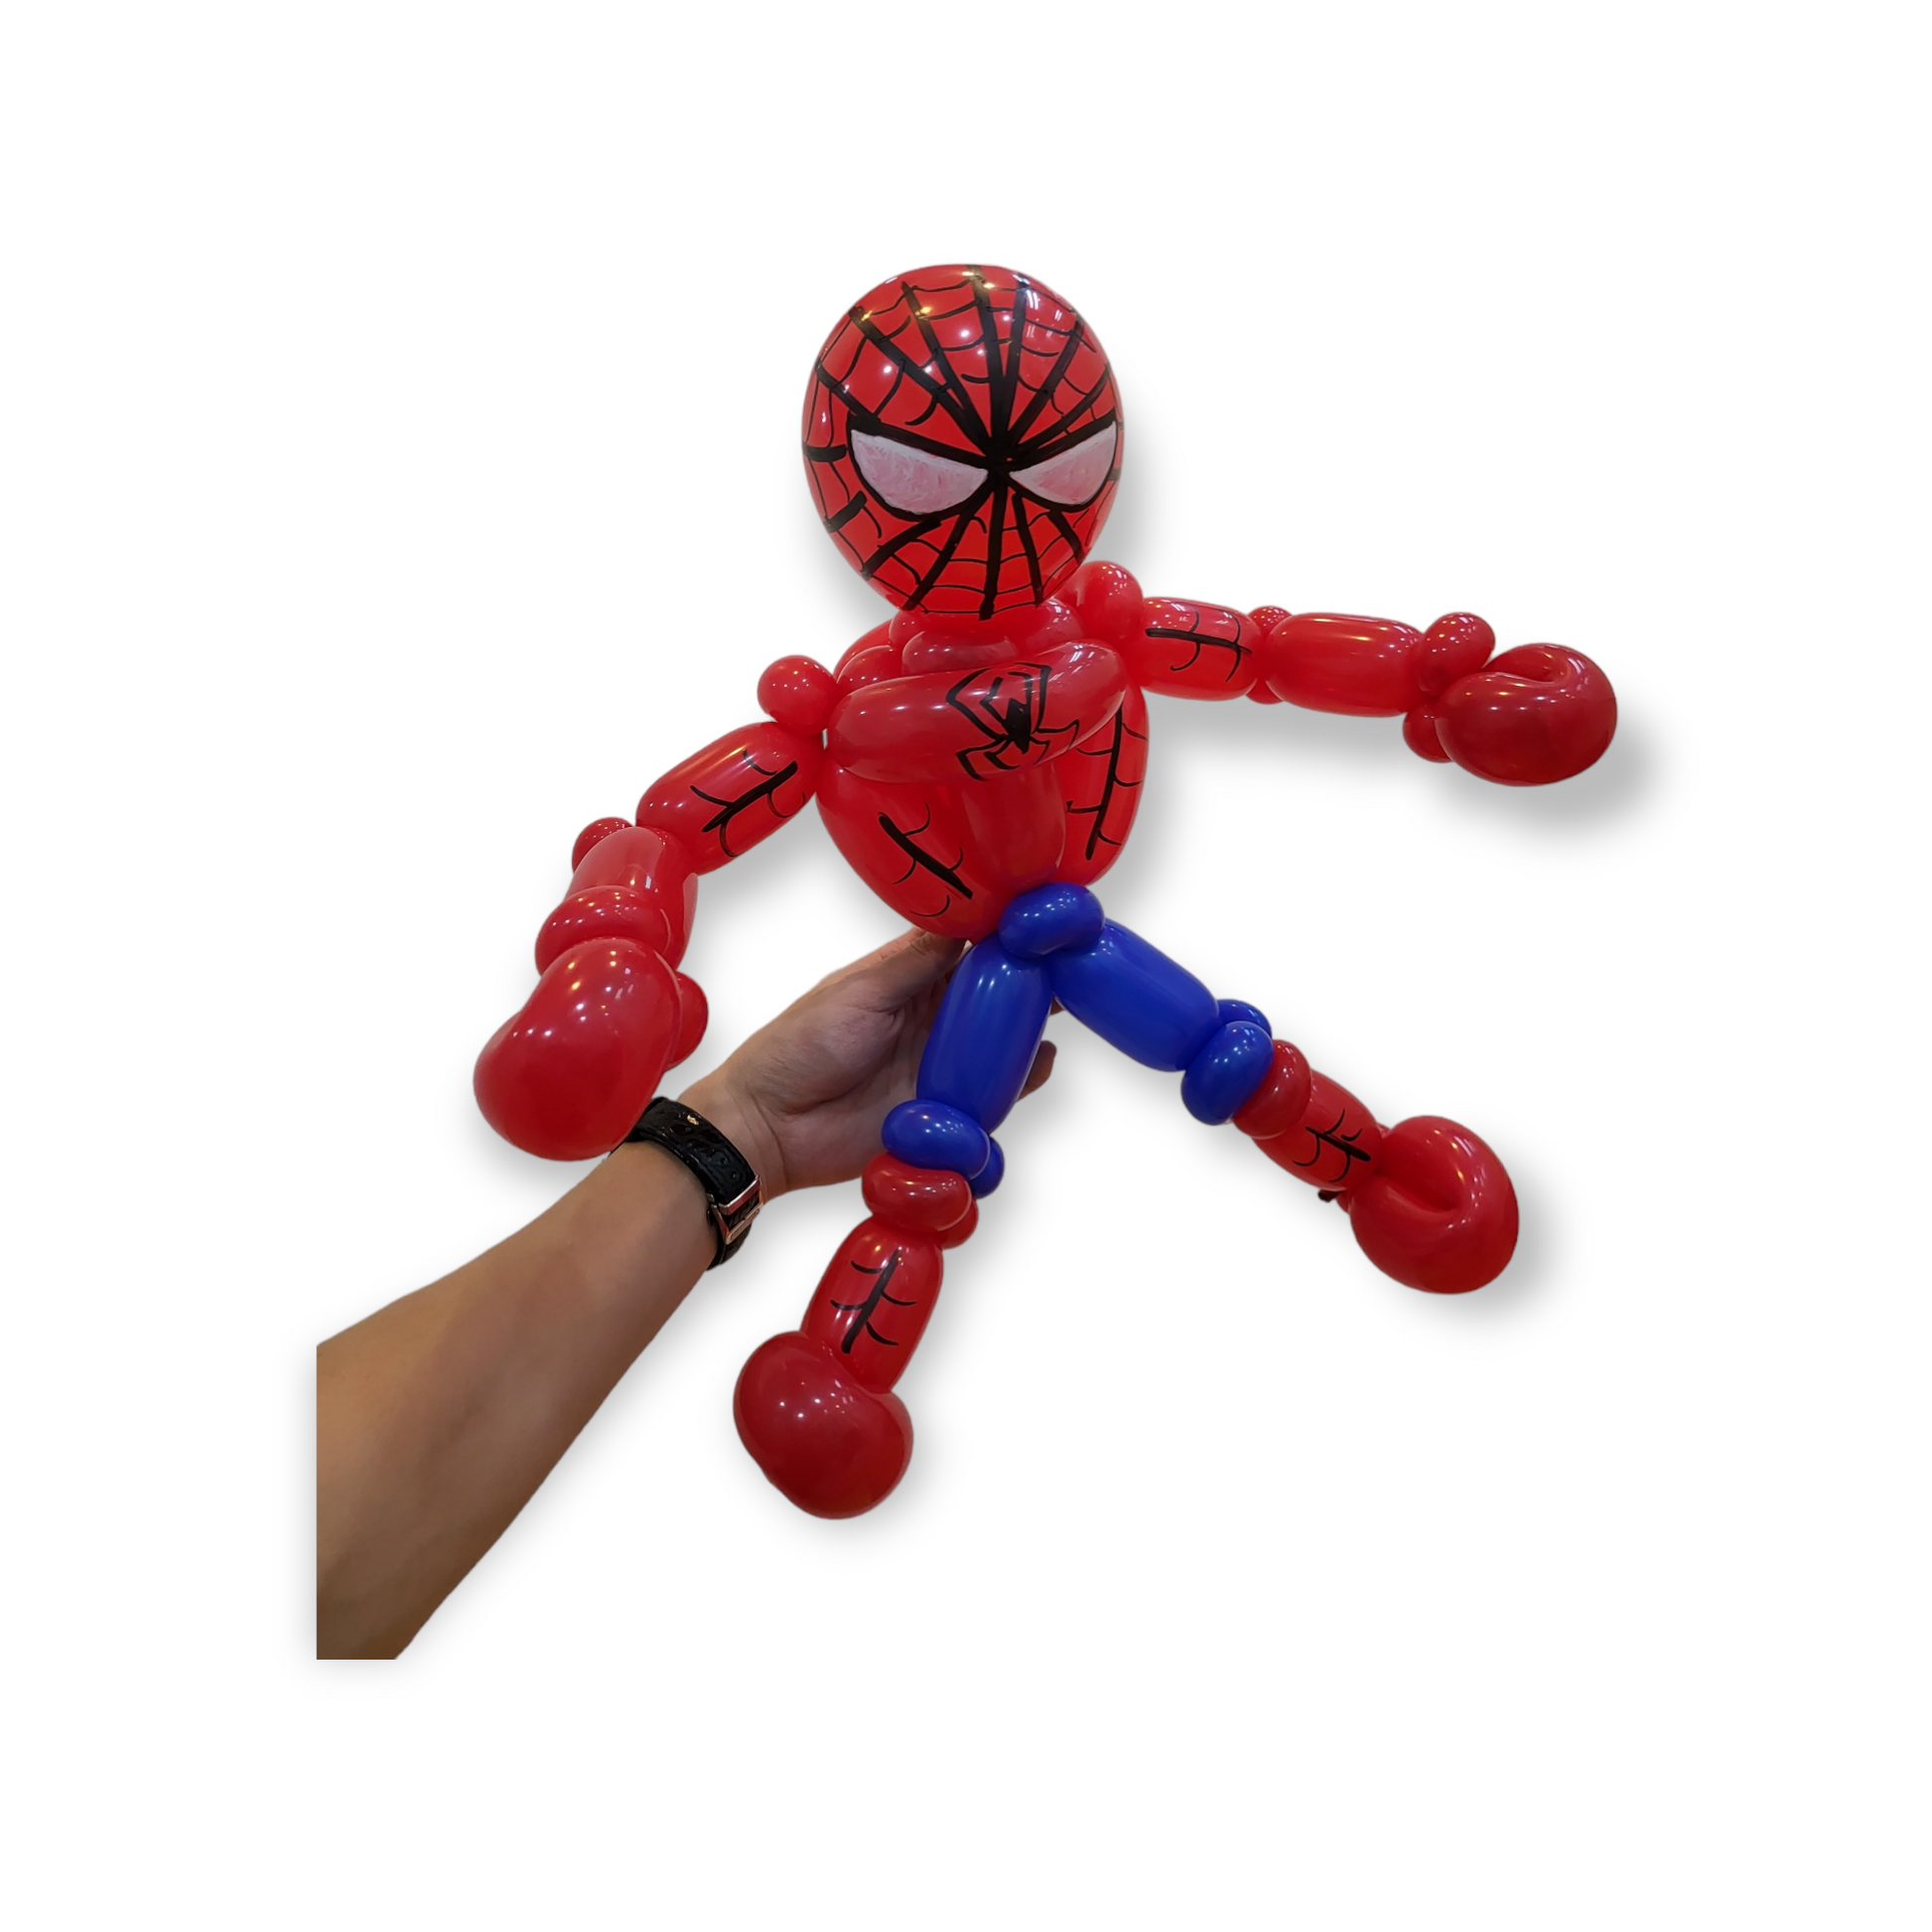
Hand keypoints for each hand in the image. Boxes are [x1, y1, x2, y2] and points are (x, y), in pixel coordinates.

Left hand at [681, 929, 1054, 1198]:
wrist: (769, 1126)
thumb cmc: (800, 1046)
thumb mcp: (858, 991)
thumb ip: (915, 961)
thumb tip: (968, 914)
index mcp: (908, 978)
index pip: (968, 948)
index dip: (1005, 935)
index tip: (1043, 923)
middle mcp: (931, 1018)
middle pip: (995, 997)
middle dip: (1031, 983)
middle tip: (1071, 967)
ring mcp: (939, 1064)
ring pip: (999, 1045)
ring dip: (1029, 1031)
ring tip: (1061, 1012)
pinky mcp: (943, 1111)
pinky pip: (991, 1096)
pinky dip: (1019, 1082)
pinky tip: (1041, 1064)